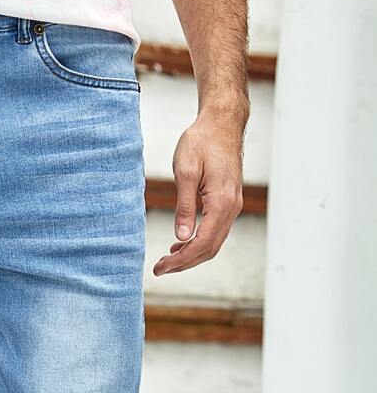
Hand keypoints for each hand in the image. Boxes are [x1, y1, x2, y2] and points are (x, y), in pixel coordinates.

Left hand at [153, 111, 244, 275]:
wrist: (221, 122)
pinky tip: (181, 243)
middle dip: (184, 263)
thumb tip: (182, 237)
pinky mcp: (228, 201)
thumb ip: (184, 207)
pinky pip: (215, 230)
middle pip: (209, 249)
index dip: (180, 260)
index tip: (160, 268)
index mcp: (222, 202)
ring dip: (191, 255)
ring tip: (167, 260)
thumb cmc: (201, 141)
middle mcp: (232, 207)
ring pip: (213, 242)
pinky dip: (198, 242)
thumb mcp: (185, 172)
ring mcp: (233, 205)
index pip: (201, 244)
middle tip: (159, 269)